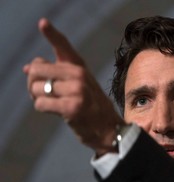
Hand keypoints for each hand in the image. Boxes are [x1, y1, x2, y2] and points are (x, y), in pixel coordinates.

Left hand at [23, 18, 123, 154]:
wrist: (108, 128)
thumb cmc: (91, 106)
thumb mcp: (79, 84)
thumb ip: (55, 73)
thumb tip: (27, 67)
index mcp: (80, 67)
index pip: (64, 46)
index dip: (51, 33)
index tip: (43, 23)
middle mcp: (79, 74)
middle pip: (36, 69)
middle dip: (32, 82)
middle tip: (41, 92)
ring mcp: (77, 90)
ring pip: (36, 88)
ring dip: (38, 97)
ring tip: (52, 103)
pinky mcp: (72, 107)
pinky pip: (40, 103)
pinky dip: (43, 108)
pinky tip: (56, 111)